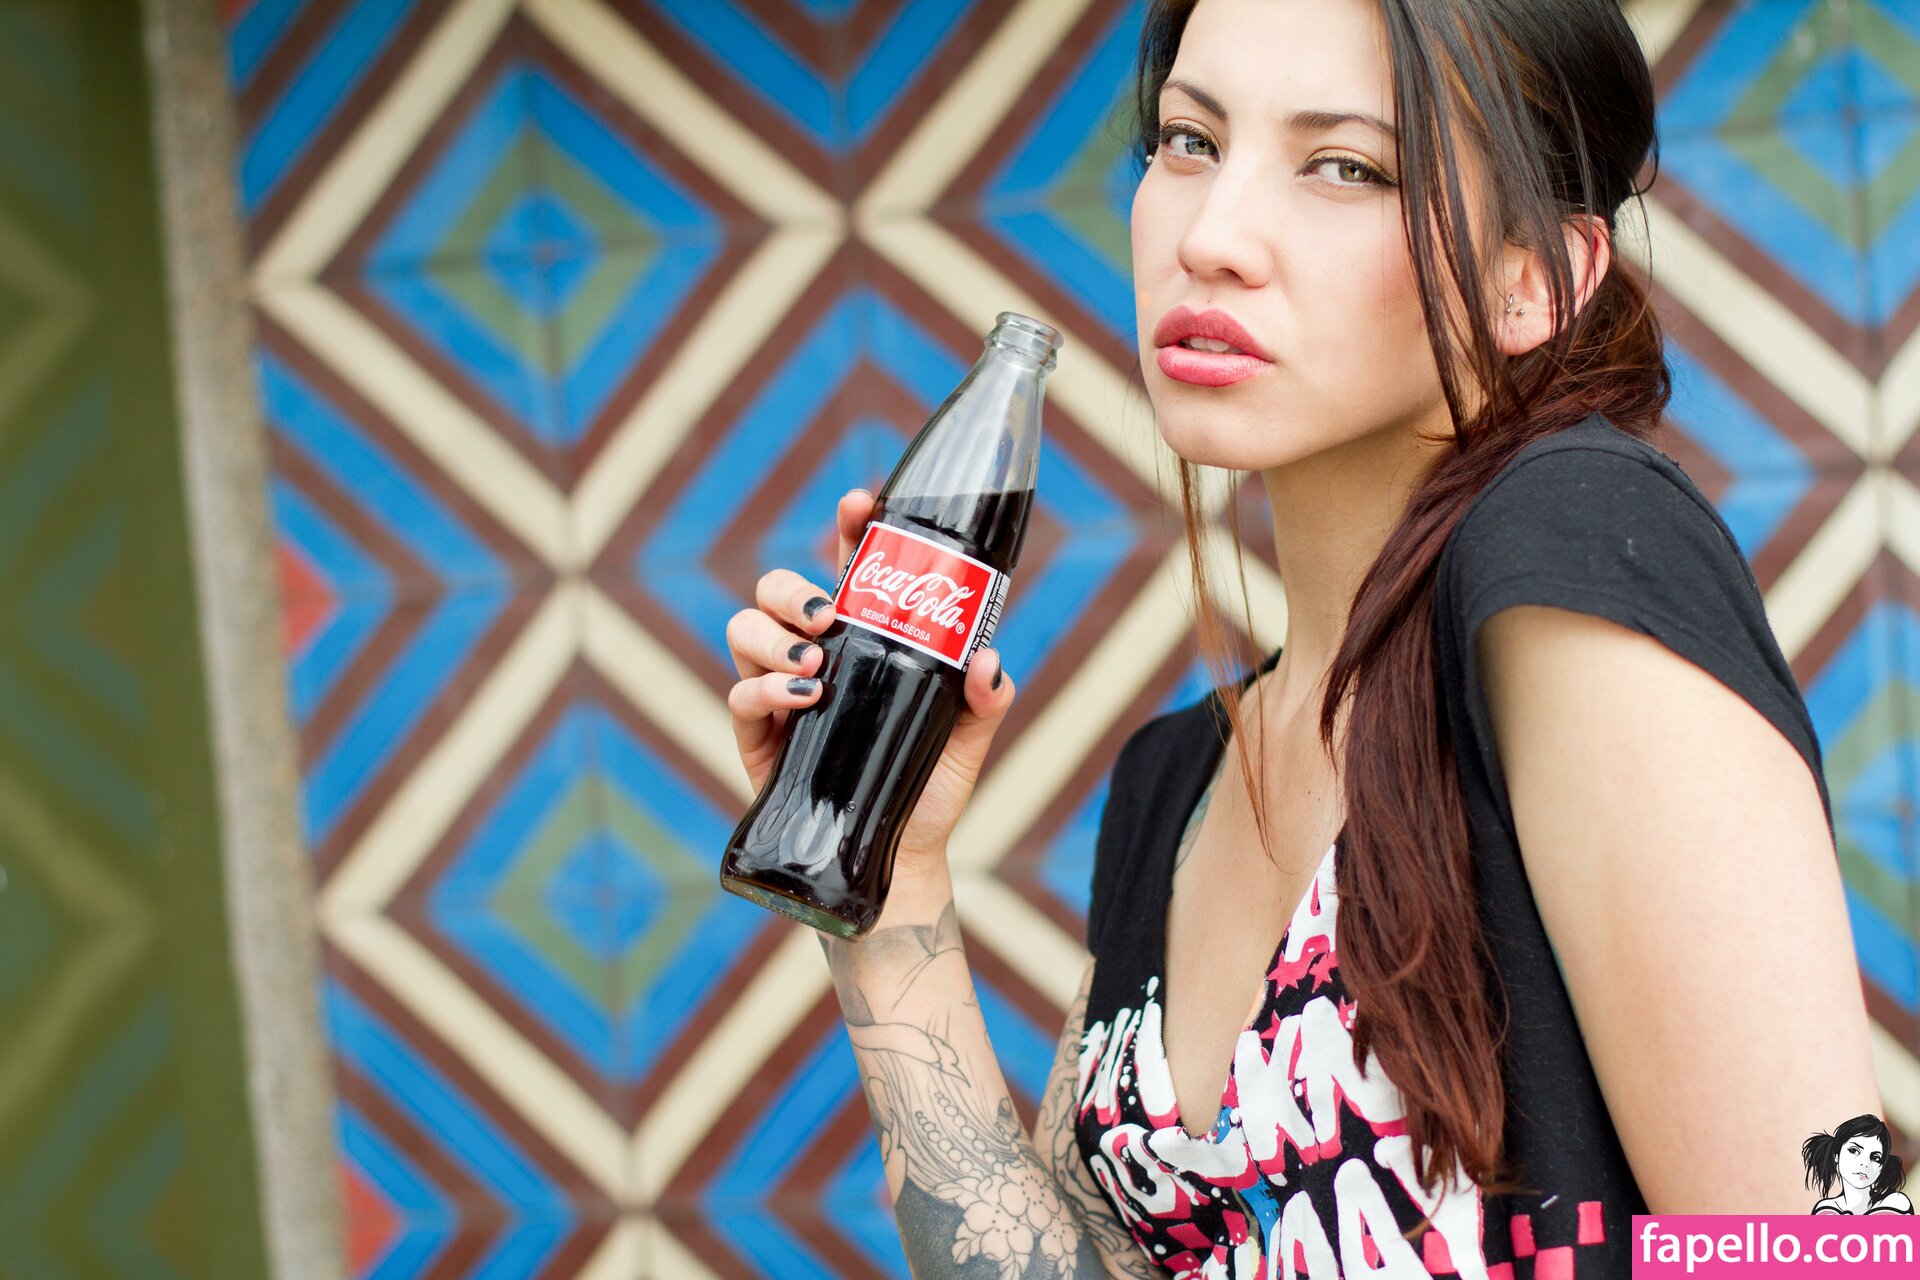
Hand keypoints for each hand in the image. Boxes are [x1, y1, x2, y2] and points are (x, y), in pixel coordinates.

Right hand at [724, 487, 1017, 872]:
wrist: (899, 854)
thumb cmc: (930, 782)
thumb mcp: (969, 735)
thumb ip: (986, 696)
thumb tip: (987, 660)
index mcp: (863, 635)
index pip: (847, 563)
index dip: (849, 525)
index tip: (860, 503)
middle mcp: (814, 653)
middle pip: (777, 589)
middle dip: (794, 587)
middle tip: (828, 614)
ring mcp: (780, 690)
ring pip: (744, 628)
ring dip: (773, 635)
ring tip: (815, 664)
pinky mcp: (758, 735)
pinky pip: (739, 694)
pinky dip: (764, 688)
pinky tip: (802, 699)